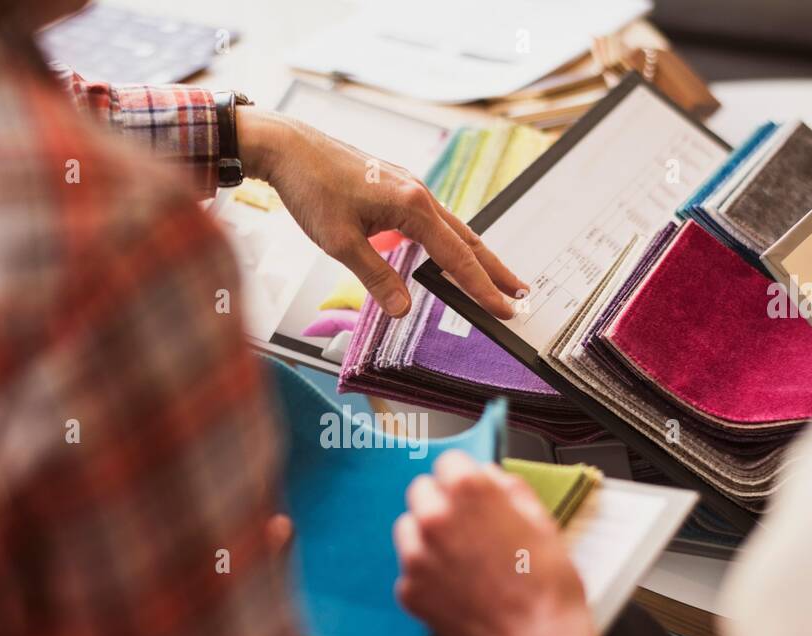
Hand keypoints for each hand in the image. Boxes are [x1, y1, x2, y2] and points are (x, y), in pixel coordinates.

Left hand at [238, 108, 524, 319]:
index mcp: (411, 205)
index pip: (457, 257)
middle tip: (521, 294)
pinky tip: (450, 254)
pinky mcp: (397, 188)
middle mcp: (418, 193)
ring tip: (496, 278)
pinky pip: (435, 221)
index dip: (482, 288)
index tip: (504, 309)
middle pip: (468, 240)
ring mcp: (409, 188)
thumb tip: (403, 310)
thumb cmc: (312, 189)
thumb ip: (375, 277)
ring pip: (453, 229)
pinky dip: (451, 242)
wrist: (290, 149)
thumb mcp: (340, 242)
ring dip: (476, 256)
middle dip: (495, 270)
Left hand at [393, 451, 595, 635]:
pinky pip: (409, 569)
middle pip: (421, 491)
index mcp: (469, 492)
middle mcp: (434, 518)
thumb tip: (490, 477)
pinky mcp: (408, 590)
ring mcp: (416, 556)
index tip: (472, 493)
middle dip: (441, 503)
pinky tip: (456, 587)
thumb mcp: (541, 520)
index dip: (465, 478)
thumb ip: (508, 488)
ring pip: (408, 528)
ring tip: (461, 559)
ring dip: (427, 537)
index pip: (448, 462)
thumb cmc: (547, 585)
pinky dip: (427, 575)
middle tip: (467, 527)